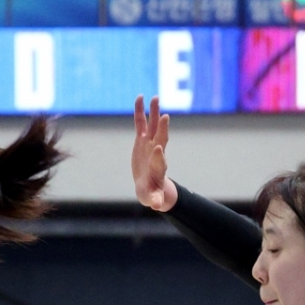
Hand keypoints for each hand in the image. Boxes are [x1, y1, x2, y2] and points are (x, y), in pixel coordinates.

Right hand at [132, 95, 177, 212]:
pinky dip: (140, 112)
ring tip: (155, 97)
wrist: (150, 187)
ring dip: (154, 112)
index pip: (159, 160)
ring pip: (153, 126)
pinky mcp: (142, 140)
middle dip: (162, 128)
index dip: (158, 155)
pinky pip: (141, 123)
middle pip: (161, 138)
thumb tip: (157, 206)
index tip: (157, 148)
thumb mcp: (152, 199)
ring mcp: (150, 144)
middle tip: (165, 116)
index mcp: (157, 168)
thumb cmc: (152, 194)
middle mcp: (156, 153)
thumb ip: (155, 200)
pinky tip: (140, 98)